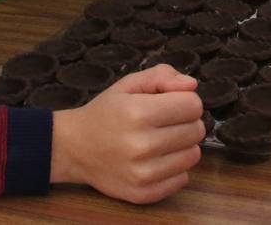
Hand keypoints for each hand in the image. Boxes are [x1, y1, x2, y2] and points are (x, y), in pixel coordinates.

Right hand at [50, 65, 204, 203]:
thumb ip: (162, 76)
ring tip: (159, 141)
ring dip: (182, 146)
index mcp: (138, 112)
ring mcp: (142, 174)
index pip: (193, 105)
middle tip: (163, 123)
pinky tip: (155, 160)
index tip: (170, 103)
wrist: (74, 148)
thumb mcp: (128, 84)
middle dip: (185, 122)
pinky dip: (174, 169)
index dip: (185, 101)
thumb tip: (192, 85)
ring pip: (193, 156)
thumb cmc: (105, 112)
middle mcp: (141, 145)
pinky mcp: (143, 194)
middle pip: (196, 130)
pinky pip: (182, 179)